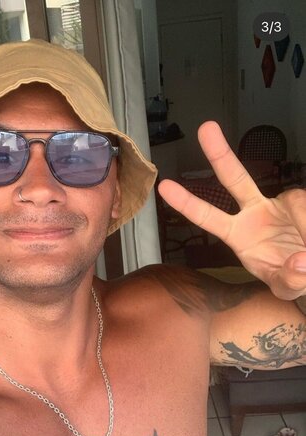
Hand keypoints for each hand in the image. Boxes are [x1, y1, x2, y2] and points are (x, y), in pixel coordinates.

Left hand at [157, 121, 305, 299]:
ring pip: (294, 200)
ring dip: (303, 222)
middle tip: (205, 127)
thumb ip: (290, 279)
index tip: (164, 187)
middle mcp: (255, 213)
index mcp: (238, 235)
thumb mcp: (287, 287)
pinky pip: (305, 208)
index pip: (208, 217)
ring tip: (304, 251)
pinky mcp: (300, 203)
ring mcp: (280, 205)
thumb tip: (300, 262)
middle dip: (219, 153)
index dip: (187, 203)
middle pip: (235, 178)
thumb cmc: (291, 277)